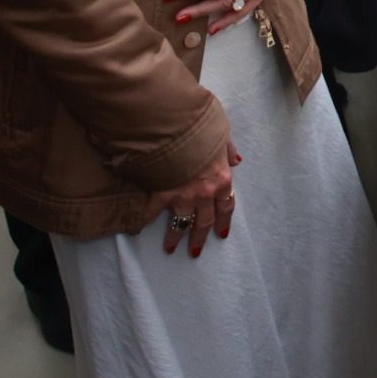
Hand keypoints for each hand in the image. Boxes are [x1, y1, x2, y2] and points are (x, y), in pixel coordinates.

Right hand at [146, 137, 239, 256]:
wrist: (178, 126)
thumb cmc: (202, 127)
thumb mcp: (223, 134)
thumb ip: (229, 150)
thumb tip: (236, 160)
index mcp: (222, 179)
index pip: (226, 207)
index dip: (223, 222)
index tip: (221, 235)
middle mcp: (205, 193)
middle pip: (205, 222)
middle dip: (200, 238)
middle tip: (195, 251)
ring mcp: (183, 195)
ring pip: (181, 223)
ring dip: (175, 238)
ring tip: (170, 249)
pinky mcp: (162, 193)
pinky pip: (152, 212)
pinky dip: (145, 220)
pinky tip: (140, 229)